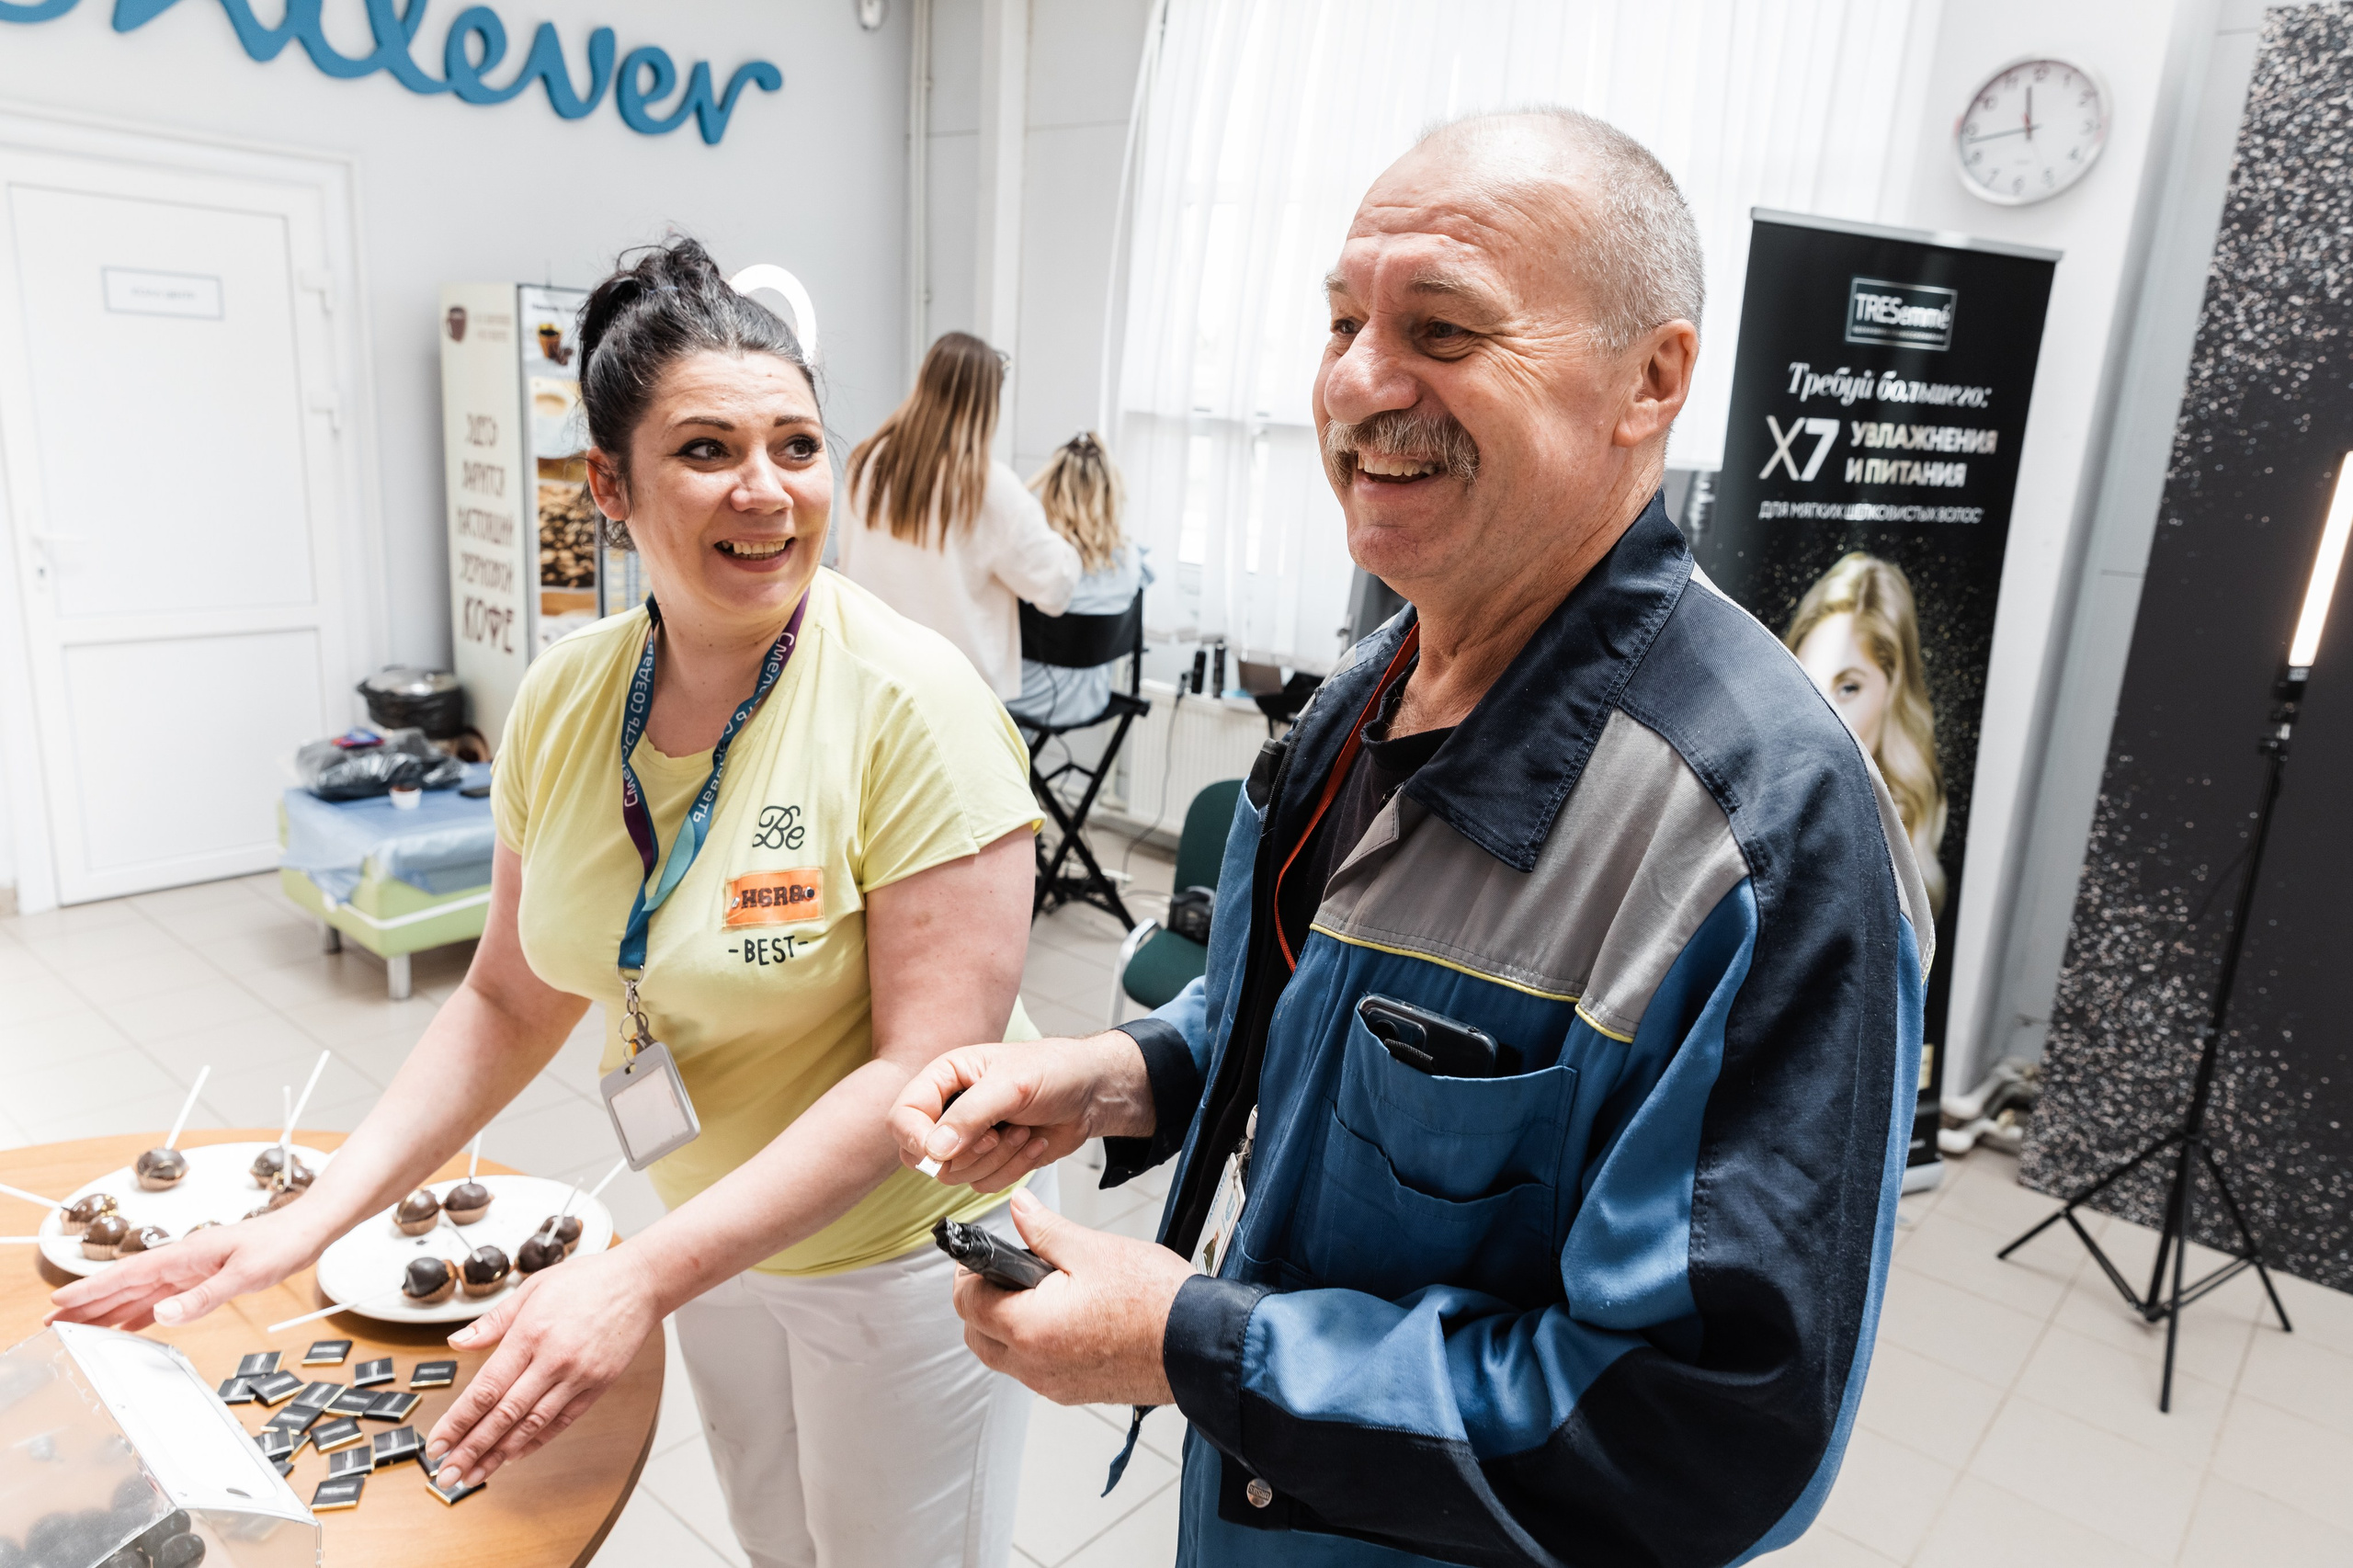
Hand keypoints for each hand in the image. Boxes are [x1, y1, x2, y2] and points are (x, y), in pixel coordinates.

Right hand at [45, 1209, 327, 1330]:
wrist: (307, 1229)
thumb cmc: (282, 1243)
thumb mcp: (246, 1274)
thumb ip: (205, 1295)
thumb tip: (165, 1313)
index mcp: (184, 1256)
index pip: (126, 1275)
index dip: (90, 1290)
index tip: (58, 1303)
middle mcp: (182, 1262)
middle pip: (123, 1286)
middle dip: (87, 1304)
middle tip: (52, 1323)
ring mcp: (191, 1270)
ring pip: (138, 1293)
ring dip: (108, 1310)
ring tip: (78, 1328)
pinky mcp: (204, 1278)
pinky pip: (162, 1299)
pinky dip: (140, 1313)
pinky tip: (128, 1326)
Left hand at [426, 1246, 659, 1490]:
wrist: (640, 1282)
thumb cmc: (588, 1280)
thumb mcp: (533, 1288)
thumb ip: (493, 1321)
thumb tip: (458, 1342)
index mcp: (531, 1333)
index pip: (485, 1389)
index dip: (458, 1421)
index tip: (438, 1443)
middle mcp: (554, 1359)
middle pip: (504, 1415)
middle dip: (471, 1448)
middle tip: (448, 1473)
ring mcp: (578, 1375)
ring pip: (532, 1424)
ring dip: (499, 1453)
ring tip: (475, 1473)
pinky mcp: (598, 1385)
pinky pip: (563, 1420)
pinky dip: (536, 1441)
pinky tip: (515, 1454)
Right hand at [889, 1033, 1149, 1192]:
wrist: (1090, 1093)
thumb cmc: (1054, 1072)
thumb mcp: (1012, 1085)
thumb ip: (970, 1116)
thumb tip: (934, 1149)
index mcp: (944, 1078)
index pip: (903, 1116)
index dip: (914, 1138)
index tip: (938, 1151)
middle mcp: (950, 1109)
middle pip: (923, 1155)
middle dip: (967, 1152)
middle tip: (997, 1134)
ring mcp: (969, 1138)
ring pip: (955, 1175)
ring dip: (996, 1159)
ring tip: (1021, 1130)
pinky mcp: (990, 1160)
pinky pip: (983, 1184)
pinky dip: (1012, 1169)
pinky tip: (1031, 1143)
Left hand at [952, 1189, 1188, 1406]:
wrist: (1200, 1345)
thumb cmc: (1154, 1299)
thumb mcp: (1093, 1250)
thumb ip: (1044, 1230)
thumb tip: (1017, 1208)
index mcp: (1029, 1328)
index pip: (968, 1304)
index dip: (969, 1272)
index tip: (982, 1254)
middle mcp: (1034, 1365)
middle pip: (978, 1337)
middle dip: (981, 1302)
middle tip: (1007, 1270)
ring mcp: (1055, 1385)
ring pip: (1005, 1357)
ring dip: (1007, 1326)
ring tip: (1042, 1291)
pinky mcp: (1075, 1392)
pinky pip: (1035, 1370)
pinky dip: (1034, 1345)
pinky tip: (1065, 1317)